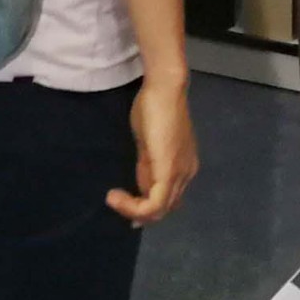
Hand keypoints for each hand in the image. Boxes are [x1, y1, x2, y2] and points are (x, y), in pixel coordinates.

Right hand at [106, 75, 196, 225]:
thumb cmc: (154, 107)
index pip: (167, 198)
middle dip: (137, 211)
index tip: (122, 200)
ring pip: (160, 211)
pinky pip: (154, 205)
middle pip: (164, 208)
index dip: (144, 205)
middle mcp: (186, 175)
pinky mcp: (169, 173)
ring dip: (133, 211)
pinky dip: (133, 207)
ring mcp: (180, 175)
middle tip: (115, 201)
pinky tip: (116, 197)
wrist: (164, 89)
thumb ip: (147, 165)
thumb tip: (140, 187)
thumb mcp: (149, 144)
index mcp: (183, 167)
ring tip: (113, 199)